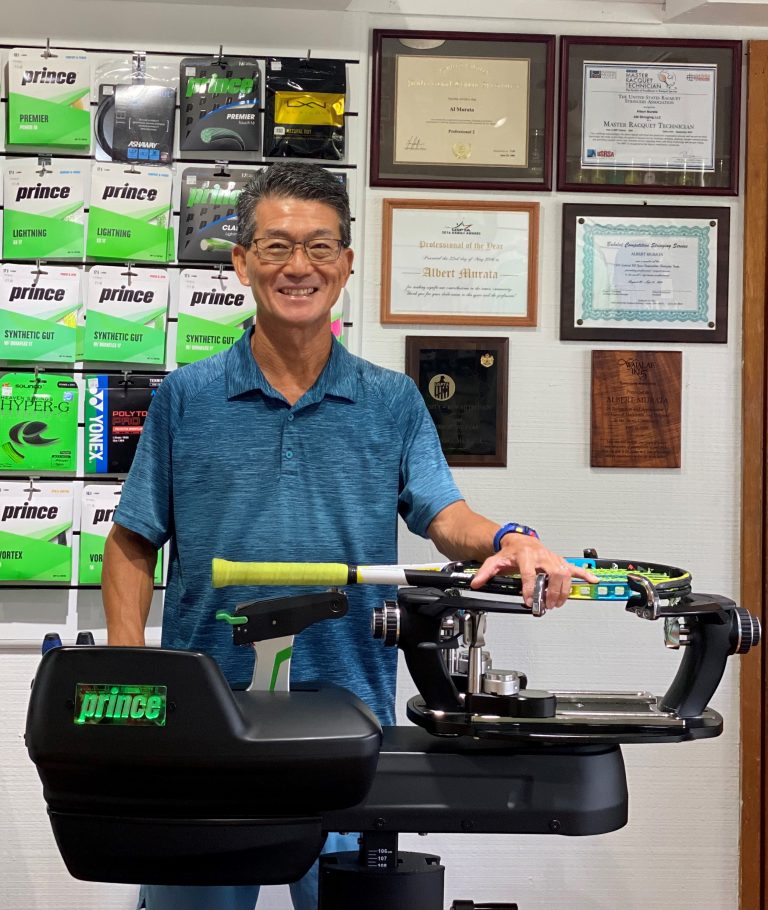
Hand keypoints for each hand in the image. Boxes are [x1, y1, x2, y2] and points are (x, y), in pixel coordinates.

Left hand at [469, 536, 599, 608]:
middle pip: (552, 573)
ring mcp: (552, 558)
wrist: (518, 540)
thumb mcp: (494, 562)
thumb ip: (485, 574)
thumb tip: (476, 583)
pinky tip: (593, 580)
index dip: (530, 588)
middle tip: (547, 605)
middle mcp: (541, 555)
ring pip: (564, 573)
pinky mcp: (559, 561)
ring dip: (563, 590)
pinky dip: (584, 574)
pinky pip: (574, 567)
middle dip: (551, 591)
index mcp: (525, 555)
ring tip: (557, 603)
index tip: (530, 601)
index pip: (529, 573)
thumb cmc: (510, 552)